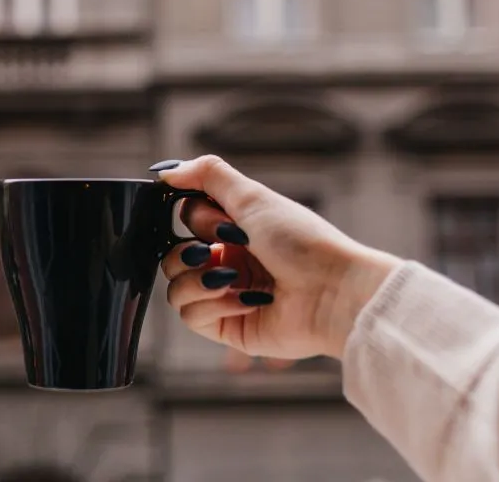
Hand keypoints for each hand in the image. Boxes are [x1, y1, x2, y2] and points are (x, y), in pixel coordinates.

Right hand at [153, 155, 400, 359]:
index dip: (195, 220)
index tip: (223, 222)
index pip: (186, 221)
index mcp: (235, 229)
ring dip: (199, 281)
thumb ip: (207, 175)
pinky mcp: (229, 327)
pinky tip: (247, 300)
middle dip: (189, 253)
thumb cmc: (302, 241)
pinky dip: (214, 305)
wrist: (334, 291)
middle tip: (221, 250)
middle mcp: (228, 261)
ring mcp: (227, 295)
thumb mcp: (253, 197)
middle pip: (173, 257)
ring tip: (232, 279)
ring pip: (175, 289)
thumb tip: (164, 170)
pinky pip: (191, 316)